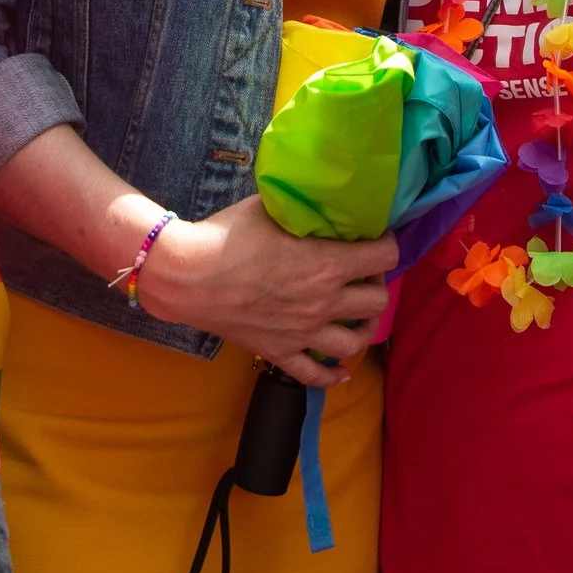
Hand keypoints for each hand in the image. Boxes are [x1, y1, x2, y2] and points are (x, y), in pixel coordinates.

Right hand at [135, 196, 395, 386]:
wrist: (186, 276)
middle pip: (377, 302)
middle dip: (376, 284)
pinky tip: (341, 371)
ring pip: (355, 343)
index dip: (386, 244)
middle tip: (362, 273)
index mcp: (328, 265)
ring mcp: (303, 333)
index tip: (377, 237)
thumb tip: (319, 197)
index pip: (384, 257)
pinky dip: (332, 375)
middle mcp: (324, 303)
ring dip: (363, 328)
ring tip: (357, 316)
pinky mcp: (279, 352)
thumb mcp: (271, 207)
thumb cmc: (227, 235)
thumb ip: (303, 207)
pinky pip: (314, 374)